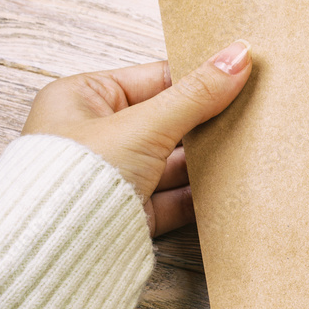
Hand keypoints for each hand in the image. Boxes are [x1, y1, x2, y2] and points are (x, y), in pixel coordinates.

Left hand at [21, 40, 251, 236]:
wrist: (59, 250)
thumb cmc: (73, 177)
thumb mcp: (144, 125)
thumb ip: (195, 95)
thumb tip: (237, 57)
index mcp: (82, 99)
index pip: (153, 78)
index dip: (196, 77)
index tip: (237, 74)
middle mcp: (96, 137)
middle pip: (168, 121)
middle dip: (207, 121)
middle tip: (250, 111)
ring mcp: (115, 177)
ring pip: (175, 162)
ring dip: (208, 159)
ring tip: (248, 148)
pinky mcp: (132, 213)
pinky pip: (176, 197)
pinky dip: (203, 193)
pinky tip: (232, 184)